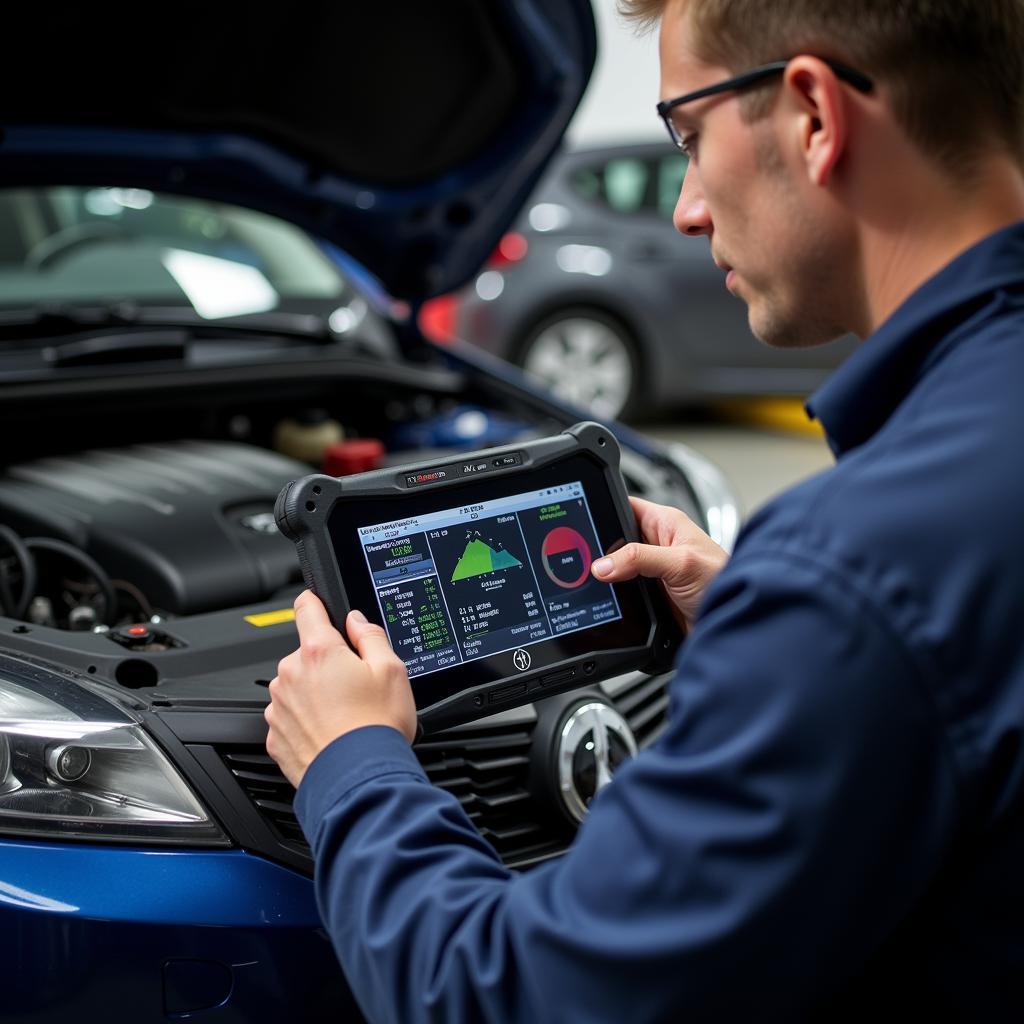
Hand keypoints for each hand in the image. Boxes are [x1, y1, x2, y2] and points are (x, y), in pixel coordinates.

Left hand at [264, 590, 416, 787]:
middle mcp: (291, 674)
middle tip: (356, 685)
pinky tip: (332, 733)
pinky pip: (291, 717)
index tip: (318, 603)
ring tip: (347, 715)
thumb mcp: (392, 670)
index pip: (306, 608)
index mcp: (319, 651)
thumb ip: (371, 636)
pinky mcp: (276, 736)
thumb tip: (357, 622)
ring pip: (298, 686)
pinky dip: (308, 721)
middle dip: (328, 663)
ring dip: (316, 693)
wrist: (358, 780)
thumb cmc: (376, 727)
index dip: (314, 601)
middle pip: (307, 653)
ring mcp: (280, 706)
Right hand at [591, 496, 728, 630]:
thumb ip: (640, 558)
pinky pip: (622, 590)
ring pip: (616, 567)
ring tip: (593, 580)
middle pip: (615, 539)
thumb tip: (603, 564)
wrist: (734, 623)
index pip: (625, 505)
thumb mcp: (680, 563)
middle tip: (586, 559)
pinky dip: (613, 595)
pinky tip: (606, 598)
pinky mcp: (650, 595)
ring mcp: (652, 571)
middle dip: (601, 549)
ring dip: (607, 575)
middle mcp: (658, 544)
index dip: (604, 510)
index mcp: (667, 523)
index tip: (583, 522)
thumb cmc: (724, 582)